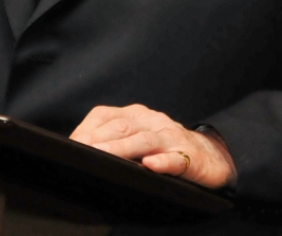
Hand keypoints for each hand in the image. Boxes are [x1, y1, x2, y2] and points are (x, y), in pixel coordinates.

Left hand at [69, 104, 235, 188]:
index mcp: (136, 115)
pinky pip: (176, 160)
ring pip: (145, 141)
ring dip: (122, 150)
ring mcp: (172, 138)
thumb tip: (78, 150)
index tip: (70, 145)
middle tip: (81, 152)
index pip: (105, 116)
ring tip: (104, 158)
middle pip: (122, 127)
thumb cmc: (165, 148)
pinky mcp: (190, 158)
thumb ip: (112, 140)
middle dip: (99, 140)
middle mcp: (152, 121)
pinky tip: (151, 166)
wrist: (211, 155)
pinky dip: (163, 163)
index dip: (86, 130)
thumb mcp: (137, 137)